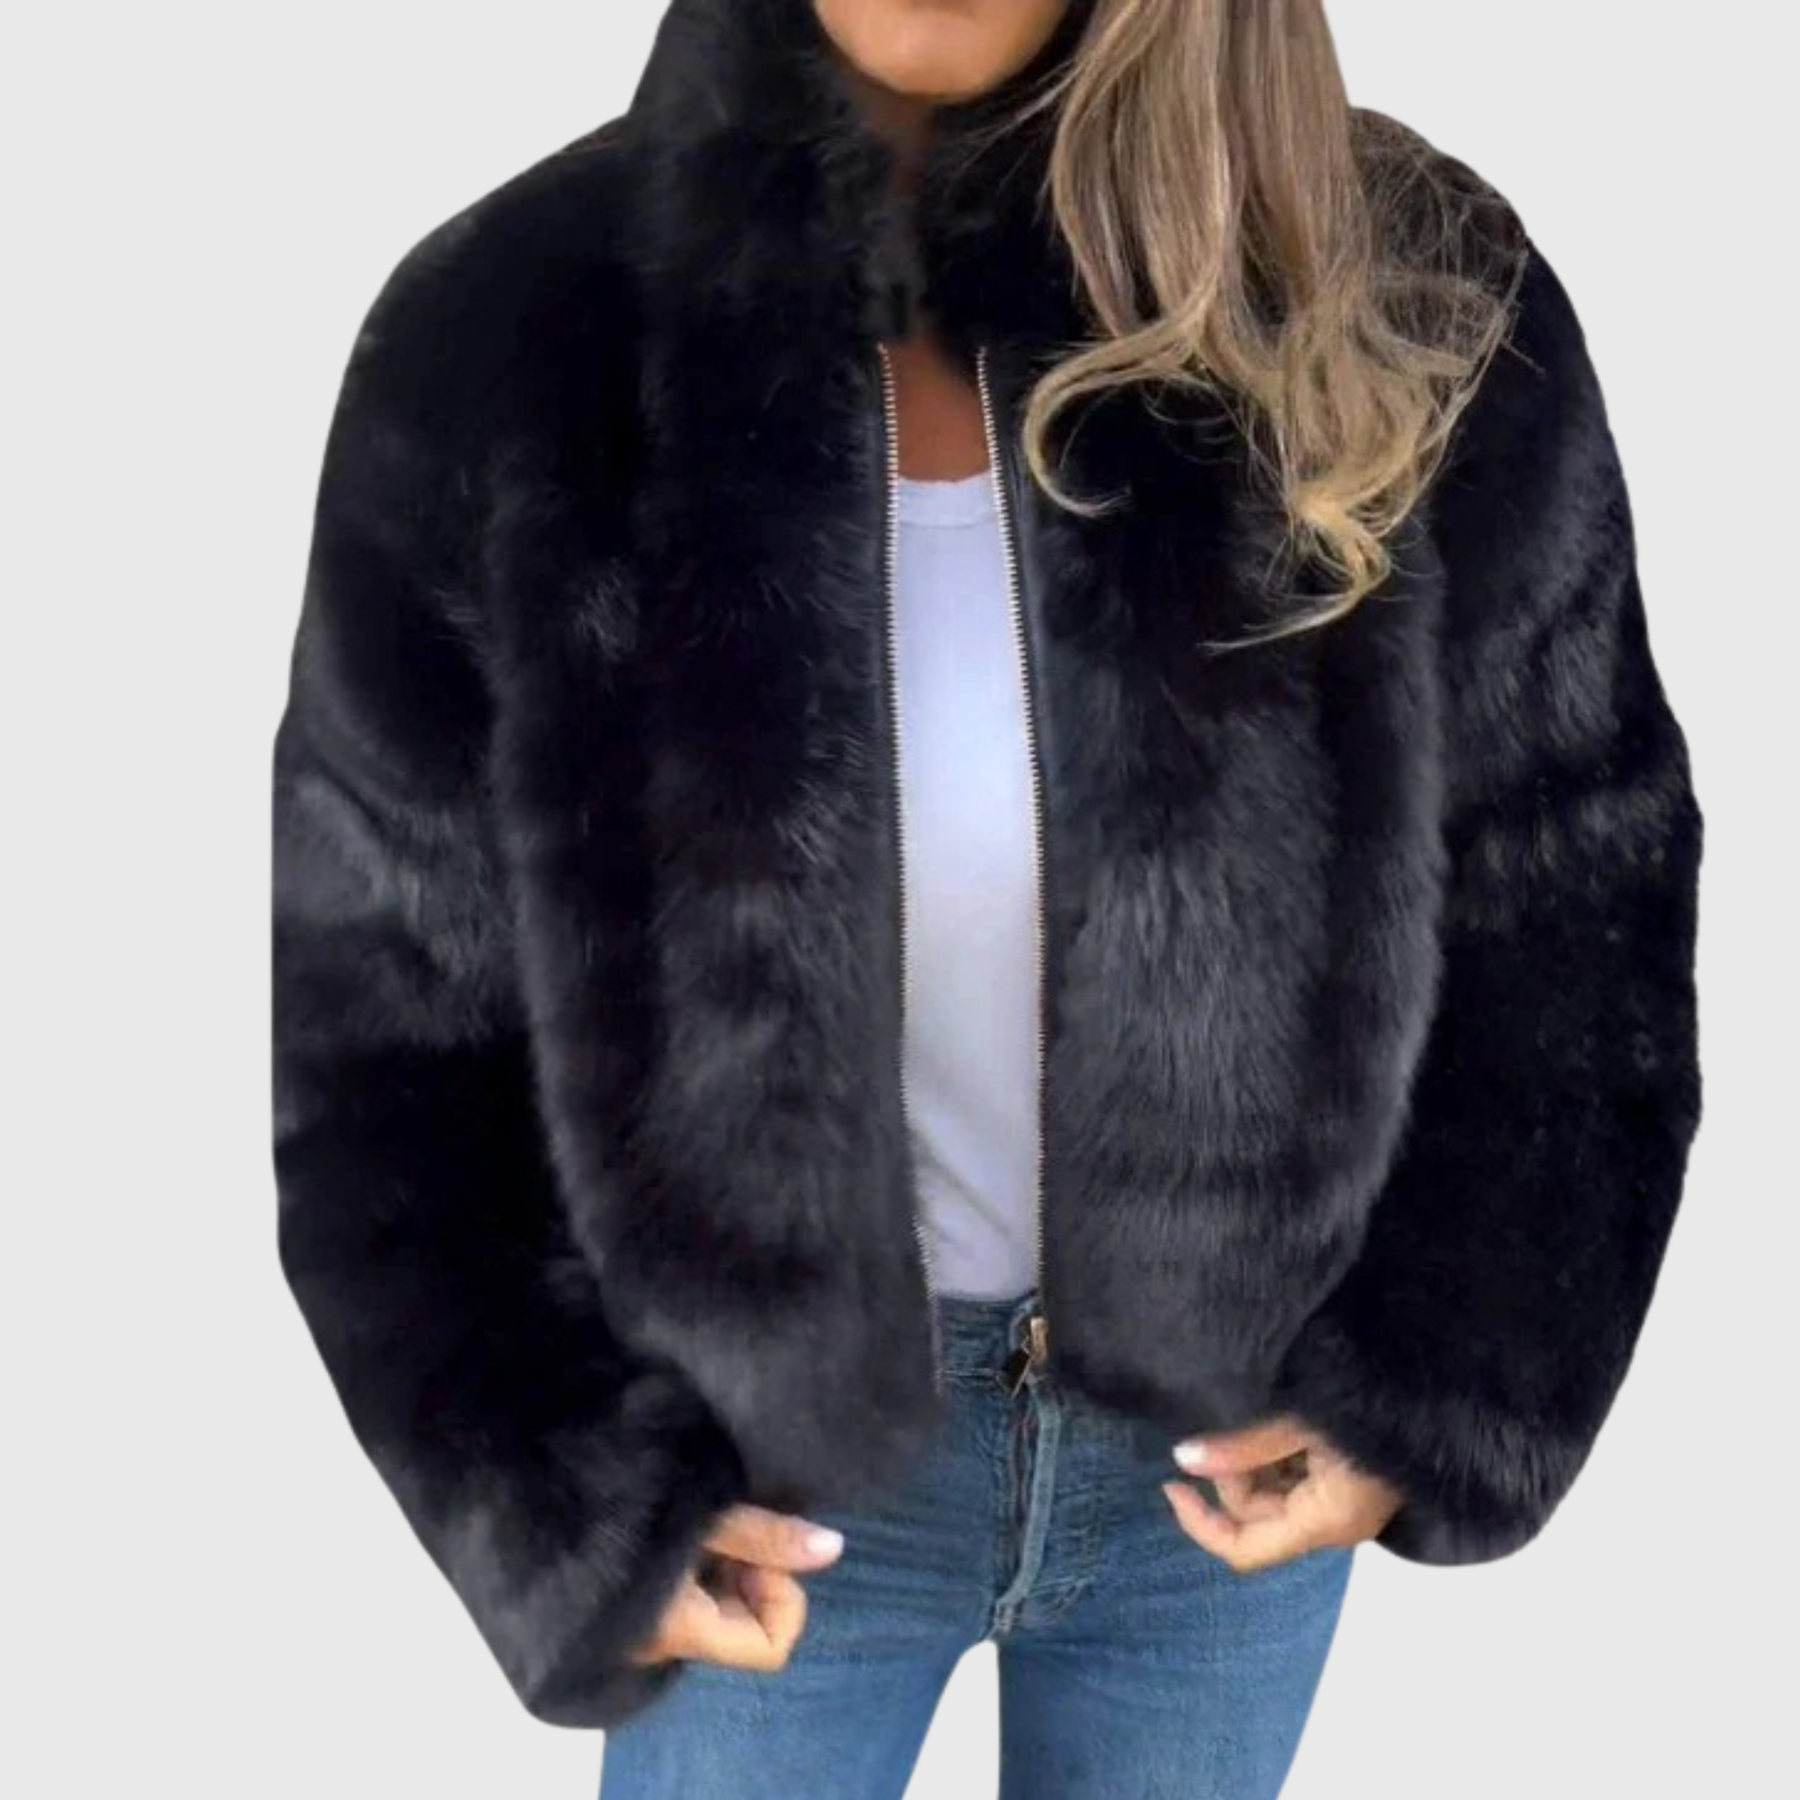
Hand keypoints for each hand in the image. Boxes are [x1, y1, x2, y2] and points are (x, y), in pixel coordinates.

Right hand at [628, 1503, 845, 1672]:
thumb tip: (834, 1549)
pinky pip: (696, 1591)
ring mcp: (649, 1622)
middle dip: (755, 1571)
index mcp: (680, 1629)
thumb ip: (766, 1536)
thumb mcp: (702, 1511)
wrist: (534, 1483)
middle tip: (728, 1519)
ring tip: (701, 1514)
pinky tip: (682, 1520)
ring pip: (724, 1604)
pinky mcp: (636, 1597)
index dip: (780, 1594)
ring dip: (730, 1561)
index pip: (771, 1646)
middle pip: (749, 1623)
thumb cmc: (617, 1501)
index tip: (755, 1546)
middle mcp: (665, 1641)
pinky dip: (705, 1559)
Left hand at [1162, 1417, 1403, 1571]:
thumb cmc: (1370, 1409)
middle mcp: (1332, 1526)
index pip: (1245, 1549)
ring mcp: (1343, 1507)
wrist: (1438, 1395)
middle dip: (1233, 1474)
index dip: (1201, 1524)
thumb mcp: (1300, 1423)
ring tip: (1271, 1417)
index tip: (1170, 1485)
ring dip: (1256, 1461)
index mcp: (1323, 1522)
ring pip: (1274, 1496)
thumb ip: (1241, 1447)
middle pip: (1257, 1517)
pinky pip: (1298, 1482)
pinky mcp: (1350, 1485)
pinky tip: (1286, 1422)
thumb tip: (1184, 1459)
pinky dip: (1278, 1456)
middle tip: (1237, 1424)